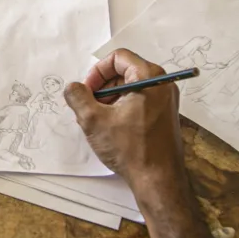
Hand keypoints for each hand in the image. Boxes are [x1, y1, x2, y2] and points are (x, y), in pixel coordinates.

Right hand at [63, 49, 183, 189]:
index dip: (98, 71)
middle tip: (90, 107)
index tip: (88, 91)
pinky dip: (122, 108)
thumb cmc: (132, 149)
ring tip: (98, 121)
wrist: (158, 180)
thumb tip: (72, 88)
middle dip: (102, 87)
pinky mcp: (164, 115)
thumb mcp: (94, 120)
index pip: (118, 57)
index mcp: (149, 78)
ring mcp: (166, 100)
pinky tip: (111, 128)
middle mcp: (162, 84)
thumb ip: (78, 97)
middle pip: (124, 71)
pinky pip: (139, 101)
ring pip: (130, 87)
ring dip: (110, 99)